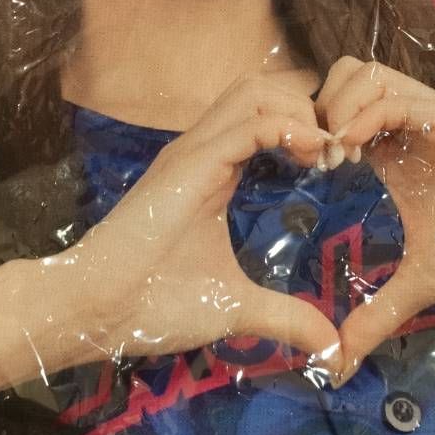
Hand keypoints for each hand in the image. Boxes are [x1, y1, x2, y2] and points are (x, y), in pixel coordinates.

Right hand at [50, 75, 341, 370]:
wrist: (95, 310)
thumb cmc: (152, 304)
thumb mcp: (235, 307)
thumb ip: (285, 318)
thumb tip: (331, 347)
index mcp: (211, 169)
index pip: (264, 114)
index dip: (308, 127)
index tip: (338, 164)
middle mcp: (201, 149)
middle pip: (262, 88)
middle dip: (307, 107)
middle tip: (337, 152)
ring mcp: (192, 151)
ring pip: (254, 91)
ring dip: (298, 111)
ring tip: (324, 151)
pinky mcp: (188, 164)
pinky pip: (247, 124)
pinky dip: (287, 127)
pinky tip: (312, 153)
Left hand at [316, 57, 434, 381]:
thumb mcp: (426, 281)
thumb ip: (379, 314)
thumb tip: (338, 364)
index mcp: (391, 153)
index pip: (329, 116)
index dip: (303, 138)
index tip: (300, 179)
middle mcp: (402, 125)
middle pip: (335, 80)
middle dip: (309, 113)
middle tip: (310, 160)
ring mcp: (424, 114)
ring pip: (358, 74)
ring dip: (335, 108)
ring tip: (335, 156)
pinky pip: (396, 96)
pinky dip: (365, 115)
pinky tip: (356, 151)